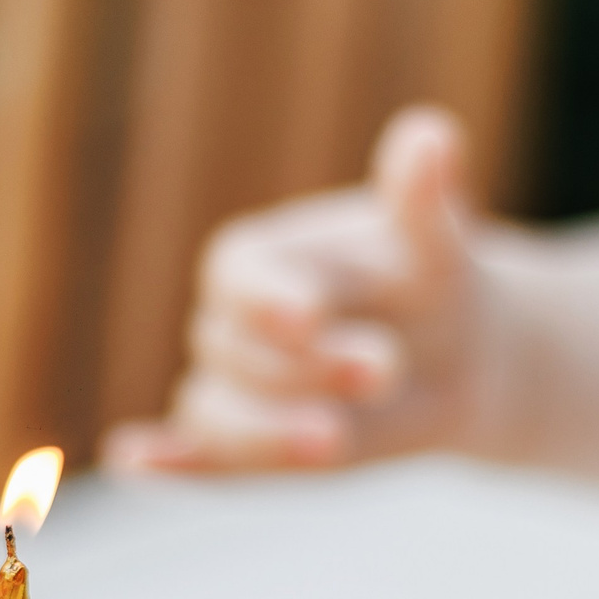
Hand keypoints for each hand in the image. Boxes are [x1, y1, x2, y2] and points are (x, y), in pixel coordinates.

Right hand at [106, 105, 491, 471]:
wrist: (461, 362)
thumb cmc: (435, 287)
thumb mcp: (435, 244)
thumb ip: (419, 201)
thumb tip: (432, 133)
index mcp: (258, 261)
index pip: (238, 277)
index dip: (267, 298)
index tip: (312, 315)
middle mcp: (232, 325)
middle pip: (235, 353)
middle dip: (307, 368)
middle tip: (386, 367)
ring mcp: (236, 391)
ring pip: (213, 415)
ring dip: (263, 433)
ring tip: (332, 438)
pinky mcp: (246, 452)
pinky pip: (198, 462)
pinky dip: (169, 465)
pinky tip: (137, 461)